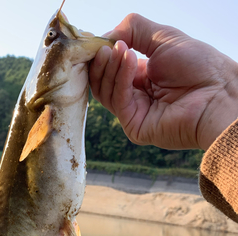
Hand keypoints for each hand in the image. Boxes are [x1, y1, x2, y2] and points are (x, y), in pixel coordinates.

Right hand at [89, 14, 237, 149]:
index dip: (101, 54)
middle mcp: (135, 96)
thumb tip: (103, 37)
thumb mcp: (162, 38)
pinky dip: (120, 78)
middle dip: (101, 61)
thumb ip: (133, 30)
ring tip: (120, 50)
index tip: (97, 41)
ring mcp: (133, 113)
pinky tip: (129, 59)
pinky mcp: (135, 127)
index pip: (108, 68)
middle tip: (106, 46)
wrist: (217, 92)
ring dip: (110, 68)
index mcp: (140, 77)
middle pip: (102, 81)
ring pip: (105, 92)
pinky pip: (118, 101)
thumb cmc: (198, 66)